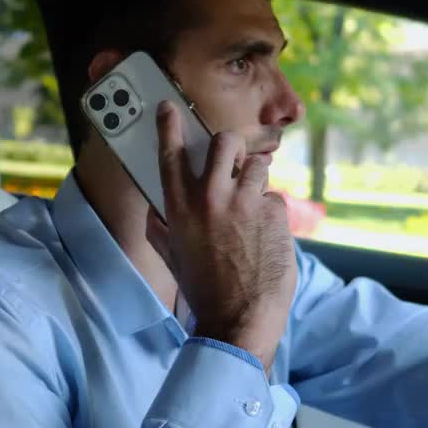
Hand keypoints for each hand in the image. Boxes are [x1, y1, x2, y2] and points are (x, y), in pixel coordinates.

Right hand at [152, 100, 296, 371]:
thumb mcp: (173, 257)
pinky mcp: (274, 214)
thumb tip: (153, 213)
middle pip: (225, 141)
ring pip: (258, 164)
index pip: (171, 153)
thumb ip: (160, 229)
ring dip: (256, 180)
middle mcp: (211, 198)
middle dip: (232, 147)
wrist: (238, 320)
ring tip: (251, 207)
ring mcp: (246, 203)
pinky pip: (274, 198)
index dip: (169, 125)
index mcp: (179, 208)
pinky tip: (265, 237)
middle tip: (233, 162)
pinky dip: (270, 214)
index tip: (169, 107)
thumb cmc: (203, 291)